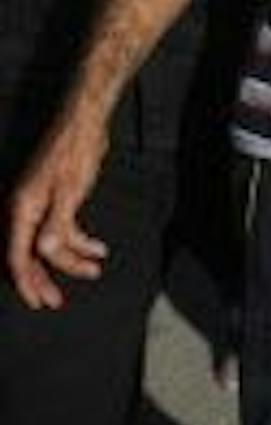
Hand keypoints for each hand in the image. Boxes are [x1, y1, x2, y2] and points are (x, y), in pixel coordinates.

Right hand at [7, 113, 111, 309]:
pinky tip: (97, 249)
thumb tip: (45, 253)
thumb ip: (57, 223)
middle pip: (30, 254)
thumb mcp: (70, 190)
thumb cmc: (76, 151)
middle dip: (45, 278)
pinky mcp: (56, 200)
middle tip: (57, 300)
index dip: (26, 282)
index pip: (18, 256)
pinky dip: (79, 241)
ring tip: (93, 269)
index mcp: (23, 209)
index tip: (39, 301)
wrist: (86, 124)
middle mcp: (26, 209)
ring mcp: (41, 205)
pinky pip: (62, 229)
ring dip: (70, 258)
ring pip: (50, 243)